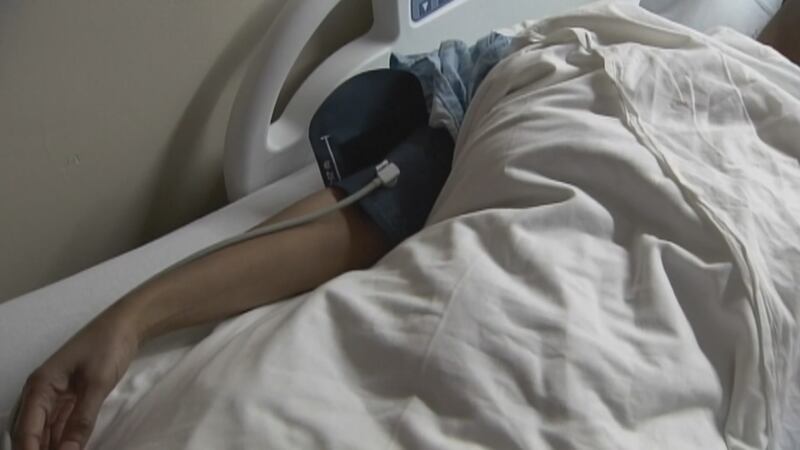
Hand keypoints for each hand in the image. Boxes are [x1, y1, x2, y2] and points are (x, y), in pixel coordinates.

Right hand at [12, 311, 138, 449]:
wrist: (126, 325)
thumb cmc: (108, 347)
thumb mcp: (97, 384)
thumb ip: (82, 420)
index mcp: (39, 387)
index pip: (26, 430)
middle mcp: (40, 394)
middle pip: (29, 434)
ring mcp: (55, 396)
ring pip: (44, 432)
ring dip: (50, 447)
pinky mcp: (70, 398)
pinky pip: (59, 425)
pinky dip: (62, 440)